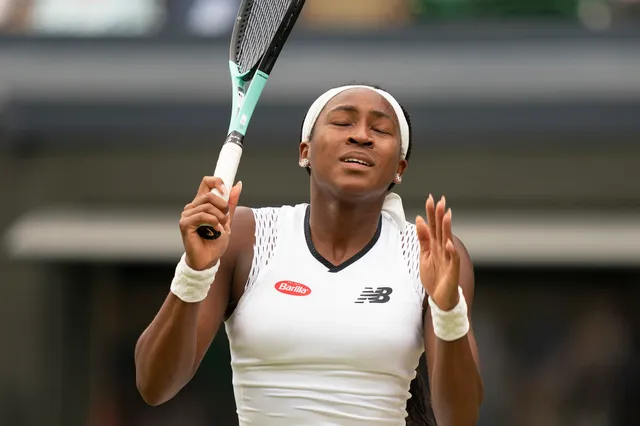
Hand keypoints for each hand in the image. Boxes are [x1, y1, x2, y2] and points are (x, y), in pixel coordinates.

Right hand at [179, 177, 242, 270]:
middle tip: (226, 218)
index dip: (217, 181)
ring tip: (221, 228)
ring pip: (207, 206)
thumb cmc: (215, 241)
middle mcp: (192, 207)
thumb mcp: (227, 219)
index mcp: (201, 203)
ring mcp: (187, 215)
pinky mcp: (185, 224)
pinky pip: (202, 216)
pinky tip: (215, 230)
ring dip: (219, 217)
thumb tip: (238, 185)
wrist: (209, 259)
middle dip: (222, 206)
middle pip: (209, 194)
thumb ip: (231, 203)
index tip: (226, 190)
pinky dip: (213, 222)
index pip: (206, 182)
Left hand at [415, 195, 460, 310]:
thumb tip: (420, 220)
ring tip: (446, 215)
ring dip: (447, 228)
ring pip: (448, 240)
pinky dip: (451, 251)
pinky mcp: (452, 270)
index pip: (433, 226)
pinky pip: (453, 260)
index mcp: (435, 245)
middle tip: (439, 201)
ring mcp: (449, 259)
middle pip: (441, 230)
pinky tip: (449, 243)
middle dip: (440, 216)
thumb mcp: (424, 255)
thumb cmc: (434, 277)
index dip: (431, 213)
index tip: (430, 199)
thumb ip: (423, 238)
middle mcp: (443, 249)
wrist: (441, 298)